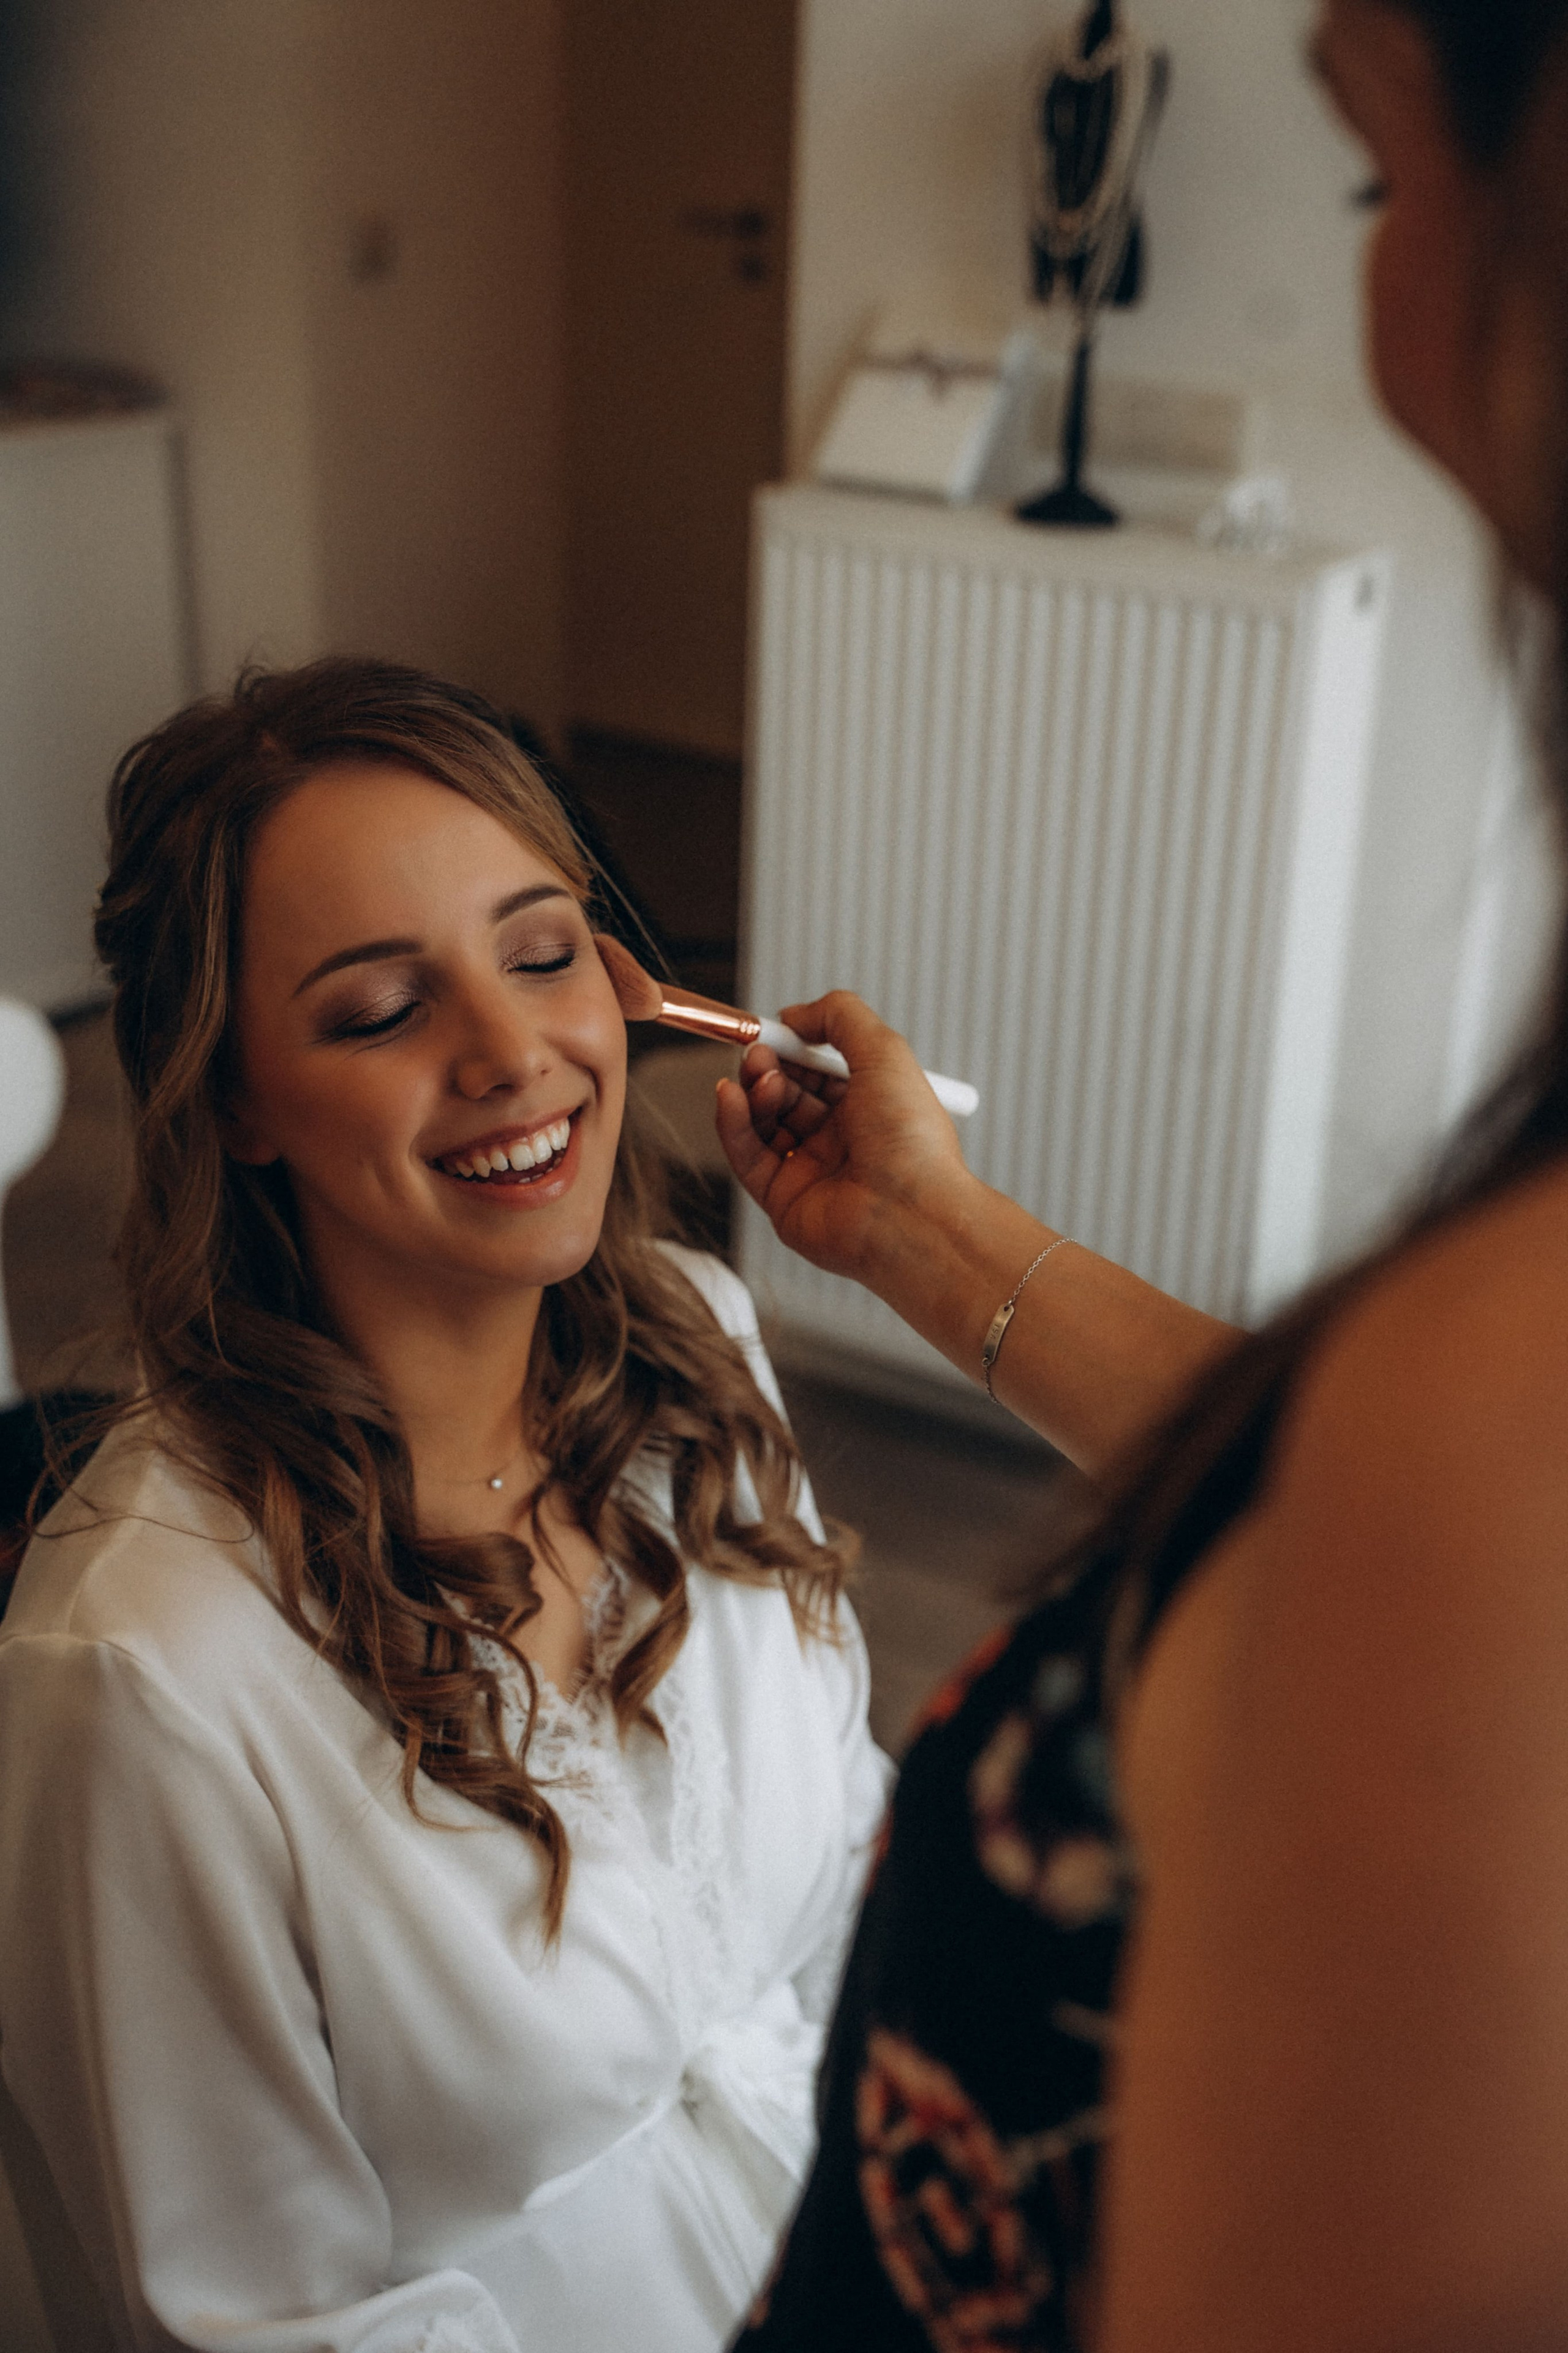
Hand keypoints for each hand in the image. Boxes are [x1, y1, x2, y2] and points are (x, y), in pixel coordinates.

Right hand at [714, 992, 972, 1290]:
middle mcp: (841, 1139)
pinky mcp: (782, 1200)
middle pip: (786, 1092)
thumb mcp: (884, 1050)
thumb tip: (794, 1015)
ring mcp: (810, 1171)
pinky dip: (732, 1123)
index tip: (772, 1029)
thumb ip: (838, 1017)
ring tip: (758, 1078)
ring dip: (752, 1091)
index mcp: (870, 1107)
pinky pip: (746, 1156)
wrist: (911, 1214)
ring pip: (763, 1121)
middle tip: (761, 1055)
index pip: (819, 1069)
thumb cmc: (911, 1140)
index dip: (794, 1047)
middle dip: (768, 1067)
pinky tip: (729, 1097)